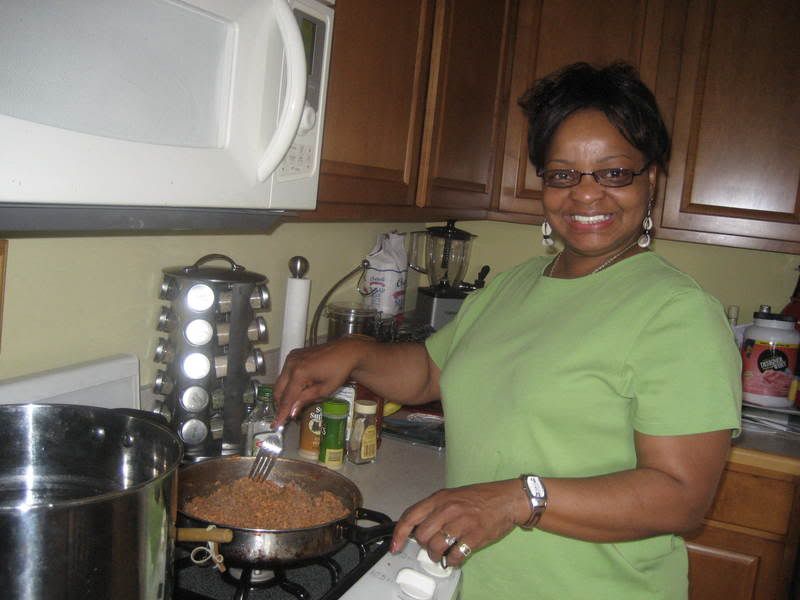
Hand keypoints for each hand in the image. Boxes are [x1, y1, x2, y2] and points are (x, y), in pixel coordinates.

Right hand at [273, 338, 369, 426]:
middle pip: (278, 389)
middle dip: (280, 404)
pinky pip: (285, 373)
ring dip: (284, 394)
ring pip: (280, 381)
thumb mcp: (325, 390)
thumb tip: (291, 412)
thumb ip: (306, 399)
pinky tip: (296, 391)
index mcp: (299, 372)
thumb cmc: (339, 371)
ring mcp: (291, 357)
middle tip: (286, 416)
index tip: (276, 425)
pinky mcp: (293, 355)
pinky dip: (288, 384)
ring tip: (292, 405)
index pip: (287, 397)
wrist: (346, 352)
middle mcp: (291, 363)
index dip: (282, 413)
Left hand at [390, 480, 526, 567]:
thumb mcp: (453, 496)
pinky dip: (453, 561)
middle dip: (425, 546)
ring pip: (436, 547)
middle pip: (422, 536)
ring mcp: (461, 522)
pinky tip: (456, 558)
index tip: (395, 546)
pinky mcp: (474, 536)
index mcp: (440, 498)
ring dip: (437, 555)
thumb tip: (418, 528)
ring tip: (444, 554)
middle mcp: (448, 509)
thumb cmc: (480, 497)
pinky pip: (455, 555)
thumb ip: (435, 509)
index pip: (411, 516)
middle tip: (433, 546)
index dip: (400, 533)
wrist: (507, 499)